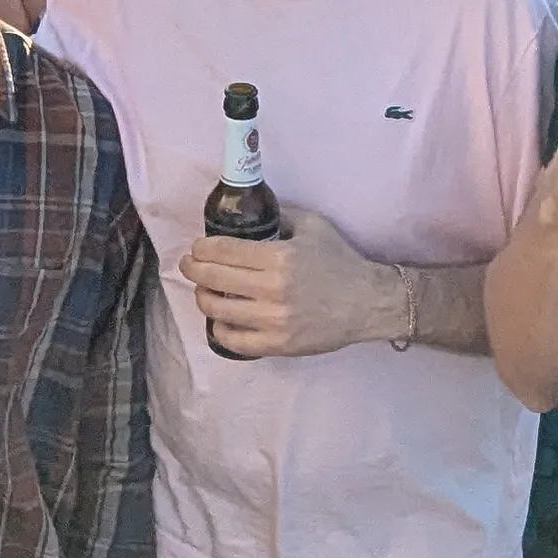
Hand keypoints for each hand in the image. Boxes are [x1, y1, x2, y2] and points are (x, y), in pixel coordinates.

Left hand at [181, 206, 394, 357]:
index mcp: (279, 257)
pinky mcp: (278, 344)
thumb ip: (280, 216)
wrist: (368, 303)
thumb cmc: (340, 261)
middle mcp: (272, 289)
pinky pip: (234, 340)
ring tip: (204, 291)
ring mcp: (274, 320)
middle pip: (213, 278)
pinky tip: (220, 319)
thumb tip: (250, 213)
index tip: (197, 248)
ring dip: (203, 298)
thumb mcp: (313, 226)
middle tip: (189, 265)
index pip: (223, 251)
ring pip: (218, 310)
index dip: (202, 248)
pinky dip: (220, 328)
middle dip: (193, 269)